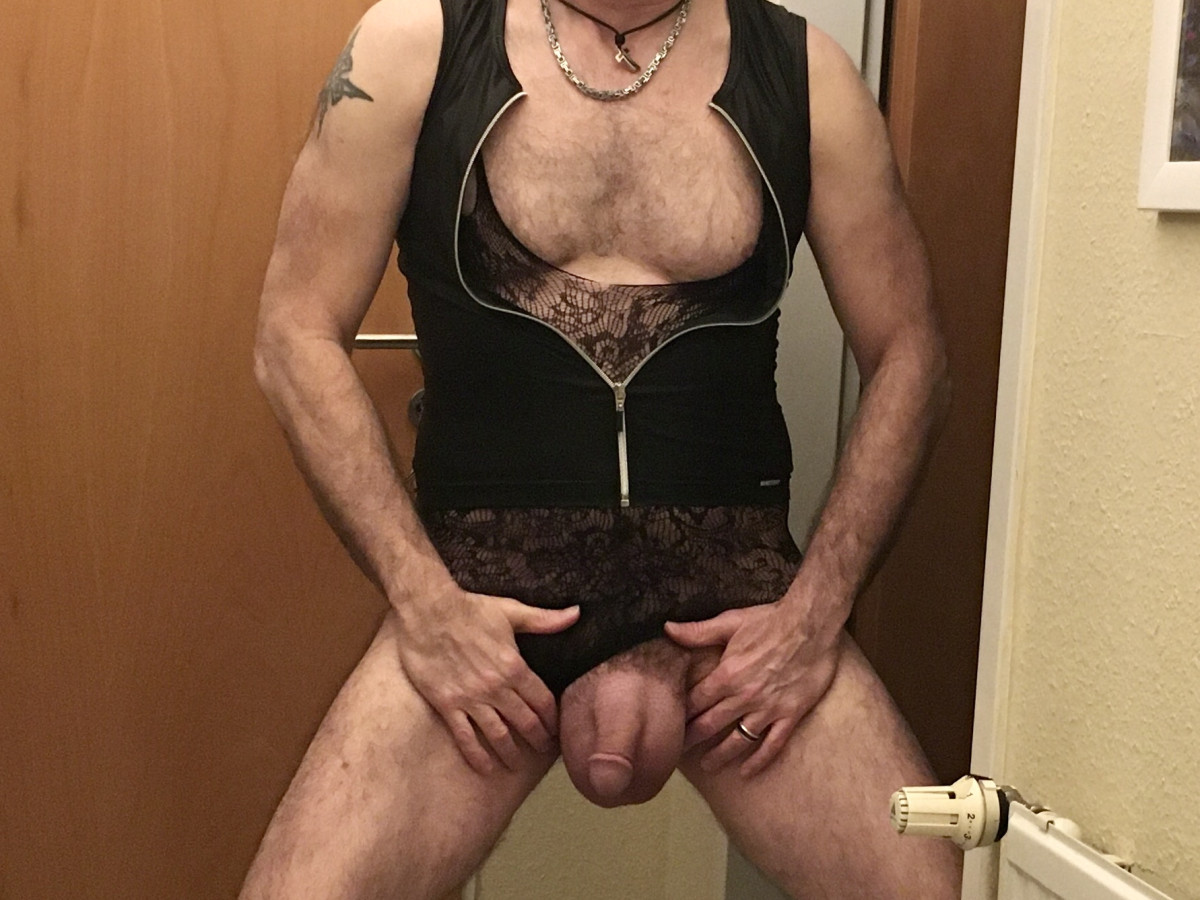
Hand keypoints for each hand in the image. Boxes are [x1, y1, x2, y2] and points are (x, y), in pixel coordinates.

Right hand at [394, 586, 578, 774]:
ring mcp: (471, 699)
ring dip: (510, 752)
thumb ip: (544, 619)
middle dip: (537, 739)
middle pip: (524, 722)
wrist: (428, 611)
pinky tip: (484, 767)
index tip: (556, 729)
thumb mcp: (511, 611)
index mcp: (514, 667)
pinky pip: (464, 736)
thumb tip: (576, 613)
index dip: (552, 718)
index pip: (542, 701)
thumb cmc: (470, 608)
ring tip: (516, 764)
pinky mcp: (447, 704)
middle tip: (543, 751)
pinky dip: (476, 754)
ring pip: (497, 734)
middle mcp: (496, 687)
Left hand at [664, 601, 839, 777]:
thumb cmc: (770, 620)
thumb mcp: (730, 621)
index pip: (695, 701)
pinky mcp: (790, 714)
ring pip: (738, 740)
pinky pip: (773, 744)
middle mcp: (744, 696)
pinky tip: (747, 772)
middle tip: (677, 751)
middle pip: (710, 724)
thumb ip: (698, 631)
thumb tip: (667, 629)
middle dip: (692, 739)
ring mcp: (768, 708)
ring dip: (720, 755)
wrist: (812, 624)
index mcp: (726, 675)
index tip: (668, 724)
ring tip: (707, 766)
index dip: (680, 714)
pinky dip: (759, 760)